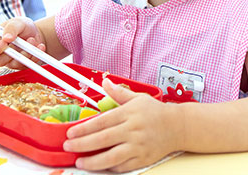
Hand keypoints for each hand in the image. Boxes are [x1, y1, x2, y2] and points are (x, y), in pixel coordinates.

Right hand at [0, 16, 45, 68]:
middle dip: (12, 53)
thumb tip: (6, 38)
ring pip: (15, 64)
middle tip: (23, 43)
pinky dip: (35, 56)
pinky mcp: (22, 66)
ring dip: (26, 53)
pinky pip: (27, 65)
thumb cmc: (21, 26)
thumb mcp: (17, 22)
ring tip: (32, 40)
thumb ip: (11, 28)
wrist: (35, 33)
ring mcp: (10, 62)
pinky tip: (40, 46)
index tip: (4, 43)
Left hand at [64, 79, 178, 171]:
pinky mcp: (143, 159)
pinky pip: (123, 166)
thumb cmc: (155, 112)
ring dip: (93, 161)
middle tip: (68, 147)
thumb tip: (105, 82)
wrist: (178, 127)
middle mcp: (133, 130)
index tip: (70, 133)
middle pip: (103, 139)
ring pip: (112, 157)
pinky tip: (100, 166)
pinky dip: (110, 168)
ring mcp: (138, 146)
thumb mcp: (137, 98)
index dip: (84, 128)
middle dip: (82, 144)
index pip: (101, 122)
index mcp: (129, 114)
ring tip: (80, 162)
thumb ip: (118, 93)